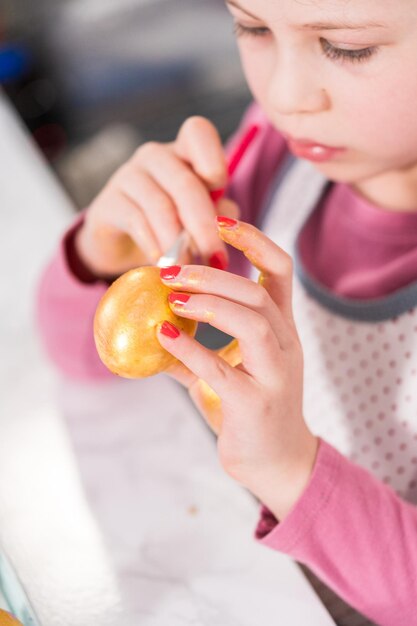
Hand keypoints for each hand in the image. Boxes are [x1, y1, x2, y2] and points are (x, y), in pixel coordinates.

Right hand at [75, 117, 238, 278]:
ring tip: (189, 268)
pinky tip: (163, 264)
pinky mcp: (108, 204)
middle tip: (216, 258)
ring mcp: (128, 176)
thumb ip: (217, 214)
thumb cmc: (170, 225)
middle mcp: (155, 157)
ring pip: (160, 206)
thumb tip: (228, 223)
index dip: (212, 157)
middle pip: (185, 183)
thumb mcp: (199, 219)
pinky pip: (136, 222)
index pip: (197, 132)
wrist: (120, 244)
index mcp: (184, 152)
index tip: (221, 187)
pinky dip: (154, 246)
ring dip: (179, 243)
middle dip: (204, 225)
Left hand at [157, 218, 317, 519]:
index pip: (279, 270)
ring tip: (171, 298)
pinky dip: (190, 347)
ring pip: (251, 319)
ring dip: (207, 302)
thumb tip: (155, 327)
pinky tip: (164, 335)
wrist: (276, 462)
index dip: (253, 240)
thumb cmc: (249, 409)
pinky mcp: (255, 403)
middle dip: (212, 274)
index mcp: (281, 329)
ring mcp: (276, 373)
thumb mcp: (228, 370)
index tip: (219, 222)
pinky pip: (221, 367)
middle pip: (257, 291)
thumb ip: (198, 348)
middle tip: (170, 272)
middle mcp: (285, 345)